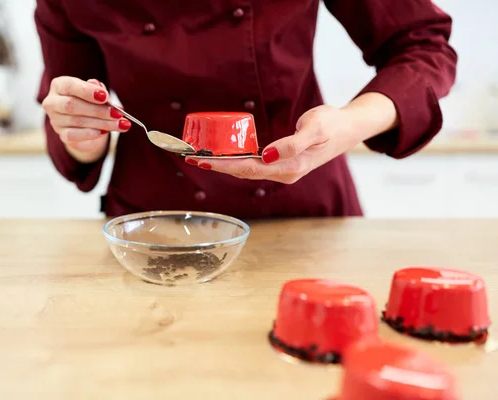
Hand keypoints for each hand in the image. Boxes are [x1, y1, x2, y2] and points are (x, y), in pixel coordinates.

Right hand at [42, 77, 131, 162]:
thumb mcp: (95, 93)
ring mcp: (56, 121)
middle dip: (98, 110)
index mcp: (59, 86)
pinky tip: (105, 131)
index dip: (87, 91)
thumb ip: (97, 89)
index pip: (69, 86)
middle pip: (72, 105)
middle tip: (118, 113)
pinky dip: (92, 133)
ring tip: (120, 124)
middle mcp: (53, 102)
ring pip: (78, 121)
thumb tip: (100, 89)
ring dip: (102, 123)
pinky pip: (75, 135)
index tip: (105, 96)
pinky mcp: (62, 135)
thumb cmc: (91, 102)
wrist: (86, 125)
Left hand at [185, 93, 397, 182]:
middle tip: (190, 158)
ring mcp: (282, 171)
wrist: (348, 129)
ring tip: (200, 159)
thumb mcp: (315, 128)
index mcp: (289, 167)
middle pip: (243, 172)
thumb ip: (292, 143)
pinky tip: (223, 157)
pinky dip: (236, 161)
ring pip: (247, 170)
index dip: (223, 165)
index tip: (201, 160)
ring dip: (224, 166)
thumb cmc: (332, 125)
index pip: (248, 168)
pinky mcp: (281, 164)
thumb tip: (267, 155)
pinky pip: (254, 165)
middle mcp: (283, 173)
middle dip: (216, 167)